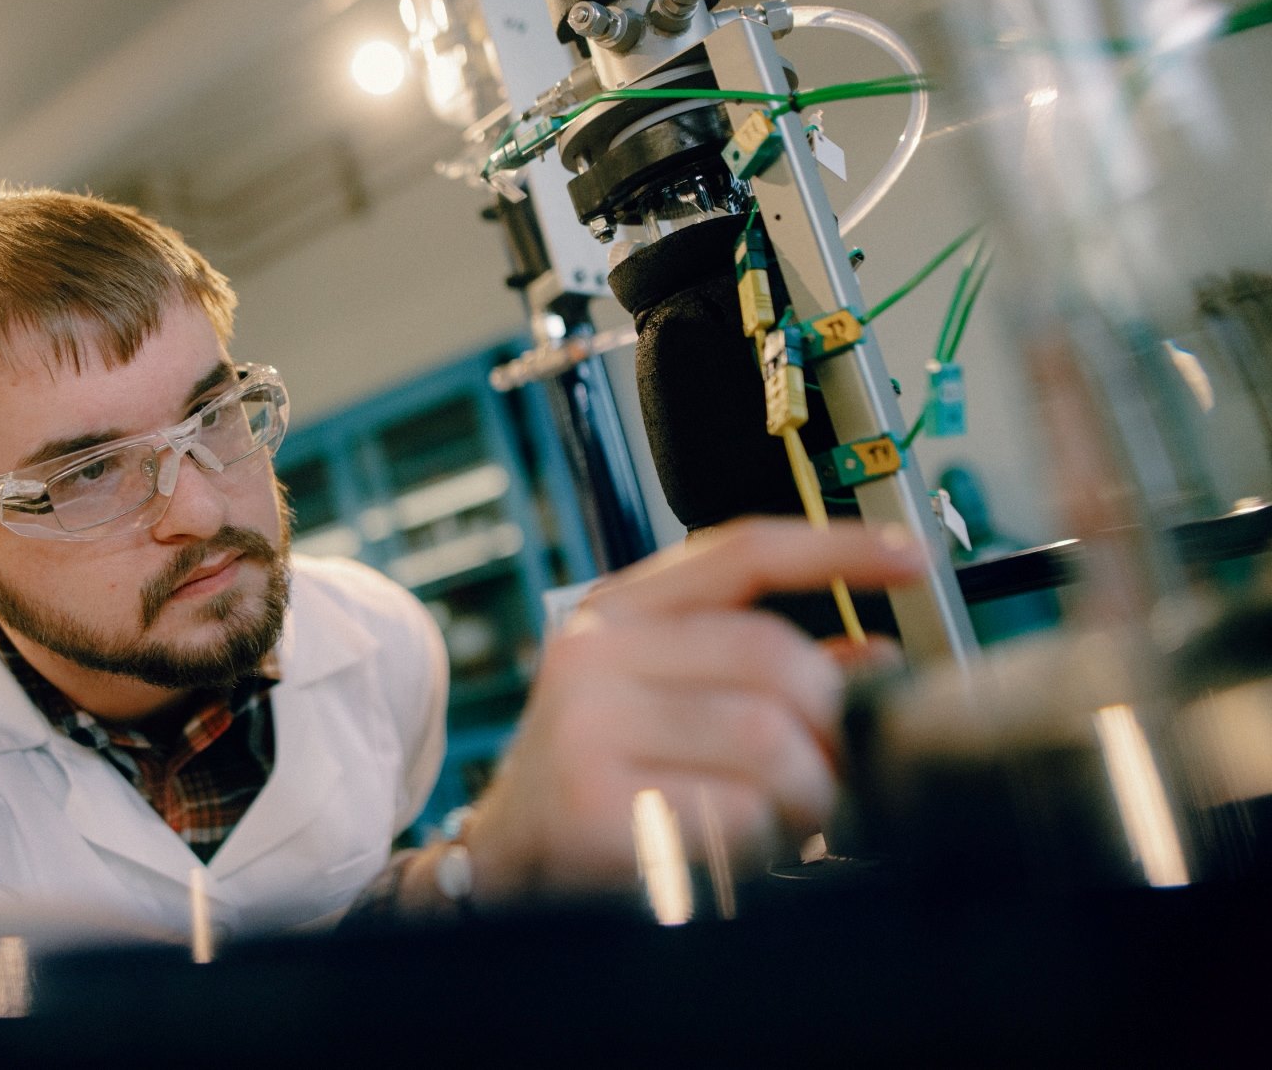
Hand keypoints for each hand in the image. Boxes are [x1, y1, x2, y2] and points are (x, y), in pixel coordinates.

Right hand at [465, 517, 924, 901]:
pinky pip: (735, 813)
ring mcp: (587, 726)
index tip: (912, 559)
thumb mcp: (666, 702)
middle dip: (829, 727)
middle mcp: (593, 654)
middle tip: (831, 774)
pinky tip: (735, 852)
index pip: (740, 551)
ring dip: (804, 794)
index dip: (836, 549)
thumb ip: (759, 673)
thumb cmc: (603, 780)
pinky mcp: (594, 805)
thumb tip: (875, 658)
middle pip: (775, 656)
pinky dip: (759, 842)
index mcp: (615, 612)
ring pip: (768, 739)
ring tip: (786, 820)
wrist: (505, 866)